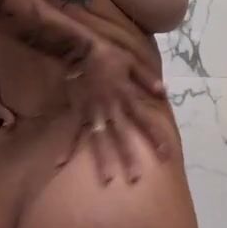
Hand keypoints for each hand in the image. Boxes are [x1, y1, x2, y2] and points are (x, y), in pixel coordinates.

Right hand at [57, 37, 170, 184]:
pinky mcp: (78, 111)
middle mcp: (110, 107)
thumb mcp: (132, 62)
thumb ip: (146, 79)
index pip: (144, 119)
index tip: (165, 153)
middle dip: (129, 157)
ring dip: (103, 159)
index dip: (155, 136)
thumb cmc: (108, 54)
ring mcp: (93, 111)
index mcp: (125, 96)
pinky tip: (60, 164)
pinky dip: (67, 147)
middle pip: (121, 135)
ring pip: (99, 139)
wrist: (81, 48)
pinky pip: (73, 131)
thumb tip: (164, 91)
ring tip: (106, 180)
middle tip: (135, 179)